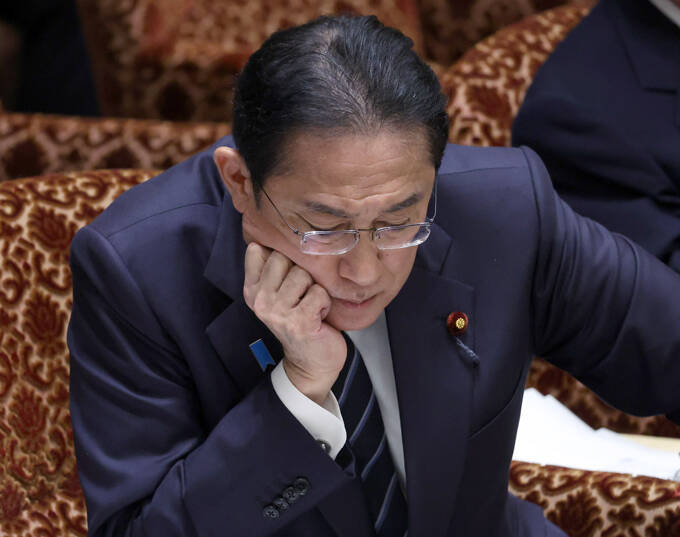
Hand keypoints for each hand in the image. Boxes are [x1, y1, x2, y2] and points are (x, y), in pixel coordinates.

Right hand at [243, 243, 346, 404]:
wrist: (311, 362)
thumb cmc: (301, 320)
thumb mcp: (279, 293)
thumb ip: (272, 266)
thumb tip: (274, 230)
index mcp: (252, 289)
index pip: (259, 250)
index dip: (281, 256)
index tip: (287, 276)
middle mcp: (259, 300)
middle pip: (285, 258)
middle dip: (302, 273)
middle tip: (303, 295)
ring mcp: (277, 312)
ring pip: (304, 274)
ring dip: (315, 289)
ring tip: (311, 306)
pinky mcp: (298, 321)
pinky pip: (319, 292)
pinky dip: (325, 302)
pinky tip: (319, 316)